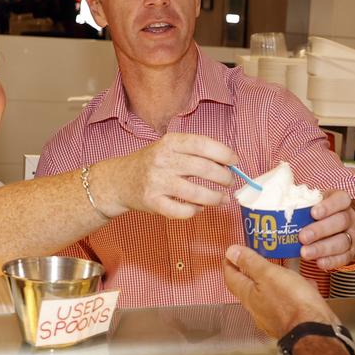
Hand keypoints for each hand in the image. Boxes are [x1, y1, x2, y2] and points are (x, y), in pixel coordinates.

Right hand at [98, 133, 237, 218]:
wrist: (119, 180)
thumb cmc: (151, 163)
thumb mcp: (168, 148)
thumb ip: (194, 152)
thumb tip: (228, 163)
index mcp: (169, 142)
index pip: (203, 144)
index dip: (224, 153)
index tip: (235, 161)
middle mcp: (162, 160)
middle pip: (204, 169)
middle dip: (224, 177)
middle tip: (229, 182)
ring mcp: (157, 182)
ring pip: (196, 194)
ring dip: (215, 198)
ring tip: (222, 199)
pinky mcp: (152, 202)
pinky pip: (182, 211)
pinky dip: (195, 211)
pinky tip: (198, 208)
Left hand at [224, 245, 339, 338]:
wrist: (317, 332)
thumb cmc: (293, 304)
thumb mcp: (268, 274)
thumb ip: (250, 263)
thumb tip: (231, 252)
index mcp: (248, 296)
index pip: (231, 277)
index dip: (229, 264)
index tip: (230, 255)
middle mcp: (258, 310)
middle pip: (248, 288)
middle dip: (251, 273)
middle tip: (253, 260)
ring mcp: (274, 318)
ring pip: (269, 295)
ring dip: (273, 282)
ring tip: (282, 271)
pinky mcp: (291, 322)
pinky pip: (287, 303)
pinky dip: (292, 292)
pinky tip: (305, 287)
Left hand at [298, 190, 354, 269]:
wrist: (333, 225)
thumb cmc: (315, 211)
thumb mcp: (310, 202)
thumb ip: (298, 201)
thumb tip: (273, 201)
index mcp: (340, 200)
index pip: (341, 199)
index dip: (329, 206)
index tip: (313, 213)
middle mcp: (349, 217)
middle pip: (340, 222)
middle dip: (320, 230)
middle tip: (302, 237)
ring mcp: (352, 235)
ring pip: (342, 241)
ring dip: (322, 248)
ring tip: (305, 253)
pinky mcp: (350, 251)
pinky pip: (344, 257)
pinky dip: (331, 261)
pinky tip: (319, 263)